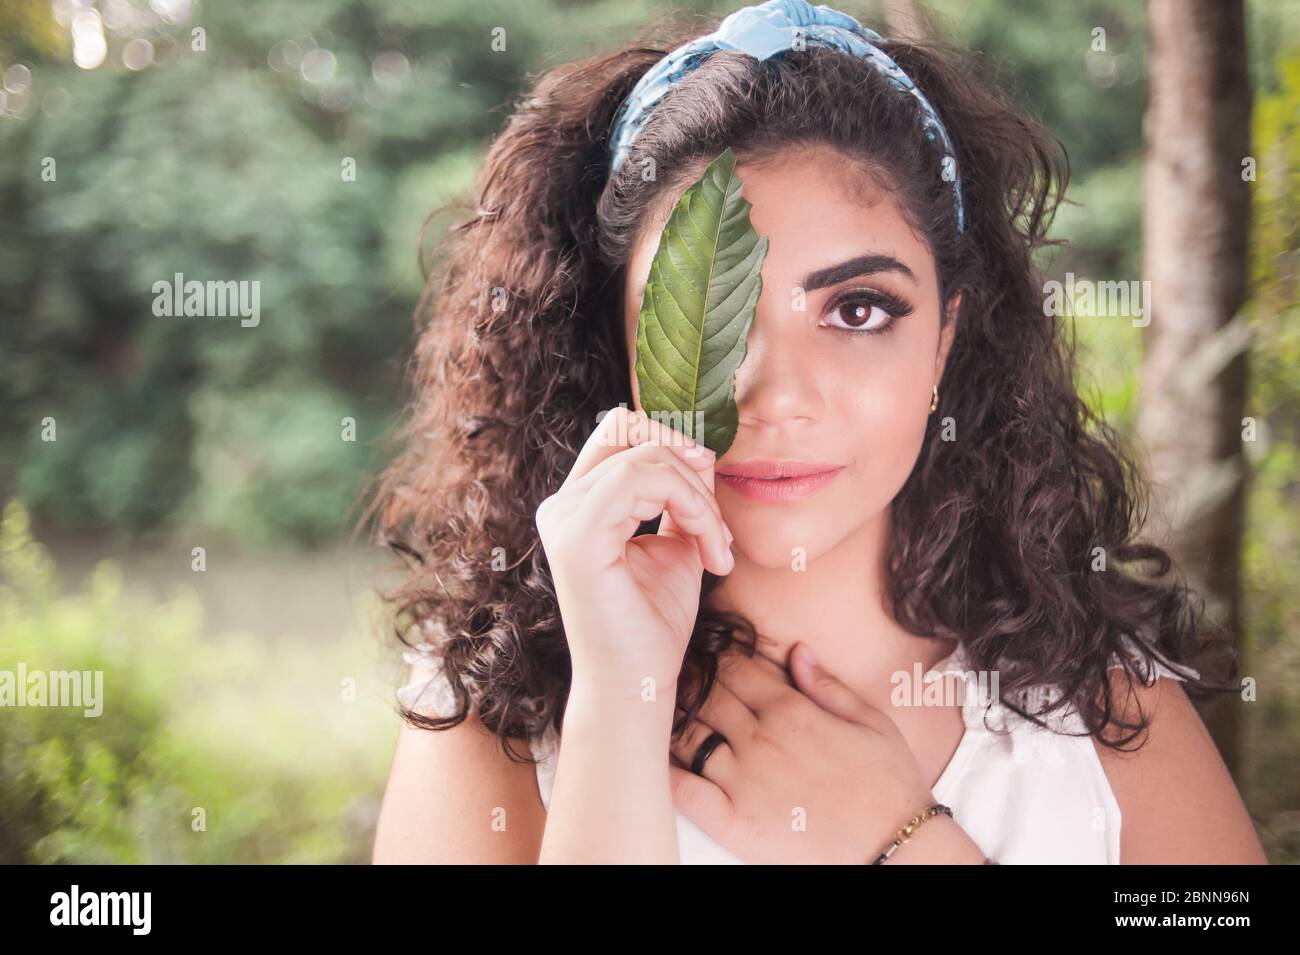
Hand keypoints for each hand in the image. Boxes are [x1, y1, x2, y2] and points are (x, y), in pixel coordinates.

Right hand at [535, 406, 733, 693]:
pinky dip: (693, 508)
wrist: (639, 682)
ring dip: (700, 499)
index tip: (709, 491)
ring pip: (646, 456)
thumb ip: (682, 492)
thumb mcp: (678, 538)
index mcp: (579, 504)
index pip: (618, 430)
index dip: (671, 441)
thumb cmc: (654, 620)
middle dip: (689, 464)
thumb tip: (699, 449)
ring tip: (717, 548)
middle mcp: (562, 505)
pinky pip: (643, 480)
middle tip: (718, 524)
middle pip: (630, 429)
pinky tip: (709, 552)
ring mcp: (563, 518)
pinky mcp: (577, 536)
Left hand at [668, 642, 985, 863]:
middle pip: (703, 695)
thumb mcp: (871, 721)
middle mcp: (761, 738)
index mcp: (791, 709)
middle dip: (687, 683)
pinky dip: (664, 770)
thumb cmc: (890, 785)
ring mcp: (743, 780)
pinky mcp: (733, 821)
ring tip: (661, 714)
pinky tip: (655, 759)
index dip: (712, 657)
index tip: (700, 654)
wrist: (897, 848)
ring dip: (672, 720)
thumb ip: (827, 684)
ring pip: (687, 735)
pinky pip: (683, 789)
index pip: (732, 667)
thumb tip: (796, 650)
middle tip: (672, 680)